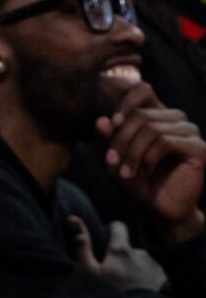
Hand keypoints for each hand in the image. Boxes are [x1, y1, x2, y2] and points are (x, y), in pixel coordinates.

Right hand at [68, 216, 166, 291]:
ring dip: (137, 270)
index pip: (118, 226)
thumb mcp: (91, 273)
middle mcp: (141, 253)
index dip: (111, 232)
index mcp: (121, 249)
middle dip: (124, 257)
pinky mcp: (167, 279)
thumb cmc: (114, 294)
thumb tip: (73, 219)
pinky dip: (150, 279)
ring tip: (131, 287)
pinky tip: (144, 292)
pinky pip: (156, 274)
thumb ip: (82, 247)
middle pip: (130, 248)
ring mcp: (157, 266)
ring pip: (143, 262)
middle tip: (117, 275)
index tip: (105, 242)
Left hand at [95, 82, 205, 242]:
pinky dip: (146, 158)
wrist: (158, 207)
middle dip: (120, 139)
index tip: (111, 123)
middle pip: (141, 114)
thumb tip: (101, 120)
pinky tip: (141, 172)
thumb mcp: (112, 156)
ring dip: (131, 152)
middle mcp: (174, 118)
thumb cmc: (135, 179)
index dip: (125, 101)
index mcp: (155, 114)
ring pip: (151, 128)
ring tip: (124, 172)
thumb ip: (105, 138)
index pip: (142, 89)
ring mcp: (188, 131)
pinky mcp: (198, 148)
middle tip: (109, 161)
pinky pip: (164, 142)